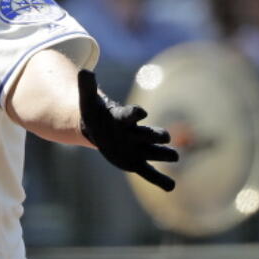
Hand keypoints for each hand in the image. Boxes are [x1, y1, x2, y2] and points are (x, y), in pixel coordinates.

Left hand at [78, 69, 178, 190]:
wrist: (100, 129)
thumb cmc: (96, 114)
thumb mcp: (87, 102)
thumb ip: (86, 87)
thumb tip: (84, 70)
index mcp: (122, 119)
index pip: (130, 114)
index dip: (134, 113)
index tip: (140, 112)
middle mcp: (135, 133)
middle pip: (150, 134)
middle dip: (156, 135)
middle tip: (164, 136)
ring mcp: (138, 149)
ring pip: (155, 152)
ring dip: (164, 154)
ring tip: (174, 156)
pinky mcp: (136, 163)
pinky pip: (150, 174)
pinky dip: (160, 180)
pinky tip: (171, 187)